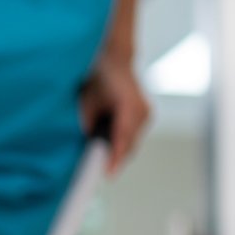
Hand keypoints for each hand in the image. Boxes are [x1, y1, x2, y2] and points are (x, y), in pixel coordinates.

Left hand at [79, 48, 151, 171]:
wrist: (115, 60)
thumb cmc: (99, 77)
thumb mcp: (88, 99)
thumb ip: (89, 120)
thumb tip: (90, 141)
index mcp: (130, 105)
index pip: (122, 138)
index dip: (115, 158)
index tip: (108, 173)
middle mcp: (143, 110)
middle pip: (129, 144)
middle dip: (116, 159)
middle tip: (102, 174)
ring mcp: (146, 113)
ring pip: (132, 142)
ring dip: (119, 152)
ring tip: (104, 164)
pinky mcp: (145, 115)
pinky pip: (132, 135)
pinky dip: (122, 143)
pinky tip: (111, 152)